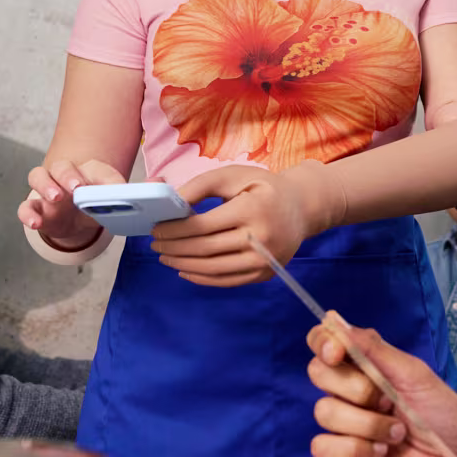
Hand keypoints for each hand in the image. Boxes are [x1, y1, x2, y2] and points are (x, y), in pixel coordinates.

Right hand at [16, 158, 126, 249]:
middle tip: (76, 188)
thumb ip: (123, 194)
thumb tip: (145, 190)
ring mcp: (47, 190)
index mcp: (87, 172)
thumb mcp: (111, 201)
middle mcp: (64, 176)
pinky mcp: (37, 208)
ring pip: (38, 177)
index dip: (97, 176)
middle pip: (61, 167)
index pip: (92, 168)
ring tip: (55, 198)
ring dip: (46, 186)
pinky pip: (25, 207)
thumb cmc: (94, 204)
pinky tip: (35, 222)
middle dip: (68, 175)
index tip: (94, 186)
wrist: (77, 221)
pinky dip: (28, 214)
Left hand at [148, 162, 343, 285]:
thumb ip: (200, 186)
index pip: (203, 226)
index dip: (175, 230)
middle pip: (206, 249)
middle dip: (174, 248)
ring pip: (214, 269)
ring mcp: (264, 261)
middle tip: (155, 245)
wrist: (301, 207)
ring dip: (183, 265)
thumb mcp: (233, 176)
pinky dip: (202, 278)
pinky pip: (227, 280)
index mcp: (252, 209)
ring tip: (165, 258)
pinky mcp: (264, 274)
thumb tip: (170, 203)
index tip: (156, 229)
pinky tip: (185, 270)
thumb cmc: (262, 187)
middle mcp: (261, 238)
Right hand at [306, 317, 456, 456]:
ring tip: (398, 434)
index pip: (325, 344)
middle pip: (319, 374)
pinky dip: (356, 448)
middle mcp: (350, 394)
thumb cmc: (446, 416)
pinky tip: (383, 453)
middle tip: (387, 400)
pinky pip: (323, 447)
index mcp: (366, 368)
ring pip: (324, 412)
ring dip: (367, 423)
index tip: (337, 351)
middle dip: (354, 386)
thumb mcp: (415, 375)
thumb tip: (334, 320)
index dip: (322, 342)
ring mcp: (345, 428)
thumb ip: (374, 349)